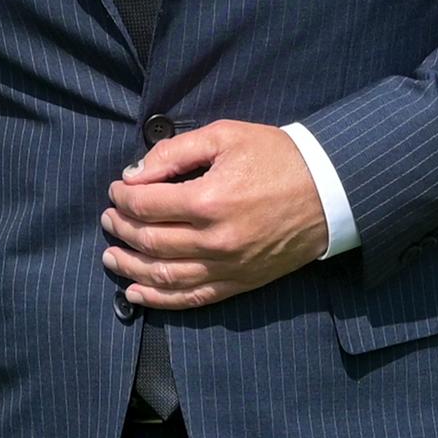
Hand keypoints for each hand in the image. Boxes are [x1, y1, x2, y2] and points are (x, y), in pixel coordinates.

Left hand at [101, 119, 327, 310]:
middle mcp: (215, 240)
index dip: (122, 197)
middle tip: (108, 218)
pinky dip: (159, 300)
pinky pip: (192, 298)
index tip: (116, 190)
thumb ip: (174, 152)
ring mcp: (228, 267)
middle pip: (149, 240)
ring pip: (164, 275)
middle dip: (120, 228)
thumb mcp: (225, 137)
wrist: (330, 191)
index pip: (146, 205)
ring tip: (111, 255)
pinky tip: (135, 294)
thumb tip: (135, 174)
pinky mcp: (240, 283)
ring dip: (130, 266)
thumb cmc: (277, 158)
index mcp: (209, 200)